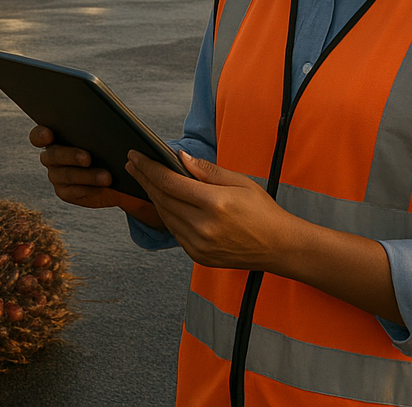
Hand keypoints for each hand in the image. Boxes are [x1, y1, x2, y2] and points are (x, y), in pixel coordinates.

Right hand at [28, 126, 165, 229]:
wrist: (116, 171)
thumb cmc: (108, 142)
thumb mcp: (103, 130)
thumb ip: (96, 124)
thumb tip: (102, 119)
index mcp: (55, 136)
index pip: (38, 135)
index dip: (40, 135)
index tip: (49, 134)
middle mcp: (51, 156)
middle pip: (53, 155)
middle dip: (71, 156)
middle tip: (88, 158)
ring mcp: (56, 175)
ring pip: (67, 175)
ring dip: (87, 176)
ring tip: (107, 177)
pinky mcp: (65, 192)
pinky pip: (74, 192)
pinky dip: (90, 188)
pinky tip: (103, 186)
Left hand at [126, 149, 402, 322]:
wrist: (279, 247)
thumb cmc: (262, 210)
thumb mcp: (239, 181)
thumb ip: (206, 170)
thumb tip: (179, 156)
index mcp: (214, 204)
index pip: (170, 183)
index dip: (149, 168)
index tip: (135, 155)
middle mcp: (203, 227)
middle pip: (162, 199)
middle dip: (145, 178)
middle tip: (132, 162)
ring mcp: (199, 245)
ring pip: (165, 216)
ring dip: (151, 195)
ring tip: (142, 177)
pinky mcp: (198, 256)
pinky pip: (174, 231)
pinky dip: (164, 213)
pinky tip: (160, 200)